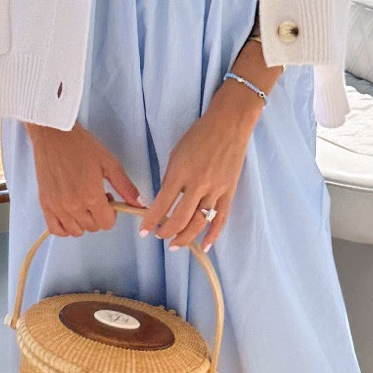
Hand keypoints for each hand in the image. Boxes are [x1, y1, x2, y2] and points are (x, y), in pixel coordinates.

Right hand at [25, 122, 143, 236]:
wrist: (54, 134)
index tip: (108, 199)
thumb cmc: (81, 145)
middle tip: (96, 196)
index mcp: (91, 196)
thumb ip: (126, 187)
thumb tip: (140, 204)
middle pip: (93, 227)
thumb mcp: (110, 163)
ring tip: (82, 202)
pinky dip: (64, 228)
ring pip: (76, 231)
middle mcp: (73, 205)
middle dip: (99, 215)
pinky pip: (55, 230)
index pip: (107, 224)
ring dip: (83, 221)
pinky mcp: (45, 204)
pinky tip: (70, 215)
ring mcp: (57, 206)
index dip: (112, 214)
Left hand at [140, 81, 262, 251]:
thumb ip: (170, 179)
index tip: (143, 231)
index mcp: (181, 172)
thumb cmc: (199, 136)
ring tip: (175, 245)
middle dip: (166, 232)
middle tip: (158, 235)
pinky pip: (221, 219)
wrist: (229, 126)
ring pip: (199, 223)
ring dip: (185, 237)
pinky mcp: (229, 192)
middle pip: (180, 218)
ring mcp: (216, 190)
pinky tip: (204, 246)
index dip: (151, 221)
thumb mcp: (176, 154)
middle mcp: (198, 184)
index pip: (163, 204)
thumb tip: (165, 201)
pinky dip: (213, 235)